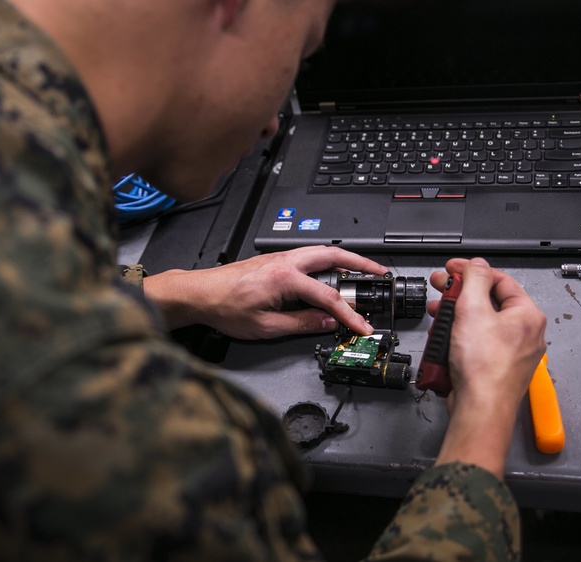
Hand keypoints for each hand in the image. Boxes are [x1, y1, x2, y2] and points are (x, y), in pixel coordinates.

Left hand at [142, 246, 388, 338]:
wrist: (199, 293)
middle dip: (361, 264)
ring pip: (322, 252)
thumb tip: (327, 322)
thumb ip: (301, 324)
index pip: (328, 298)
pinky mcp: (275, 260)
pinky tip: (333, 269)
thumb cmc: (224, 308)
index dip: (350, 315)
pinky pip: (309, 255)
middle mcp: (285, 262)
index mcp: (285, 278)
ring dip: (346, 259)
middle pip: (333, 257)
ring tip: (364, 269)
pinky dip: (328, 260)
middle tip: (381, 273)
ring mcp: (280, 258)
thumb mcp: (266, 327)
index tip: (363, 327)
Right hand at [431, 257, 546, 477]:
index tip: (452, 268)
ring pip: (482, 323)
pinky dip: (461, 336)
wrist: (480, 409)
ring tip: (436, 313)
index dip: (472, 270)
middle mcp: (525, 334)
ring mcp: (512, 353)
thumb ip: (475, 280)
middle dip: (459, 293)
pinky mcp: (497, 368)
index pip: (500, 280)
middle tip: (440, 288)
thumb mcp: (473, 309)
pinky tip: (443, 337)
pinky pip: (479, 344)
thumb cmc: (483, 367)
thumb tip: (478, 265)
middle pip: (489, 301)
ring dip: (456, 315)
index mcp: (527, 315)